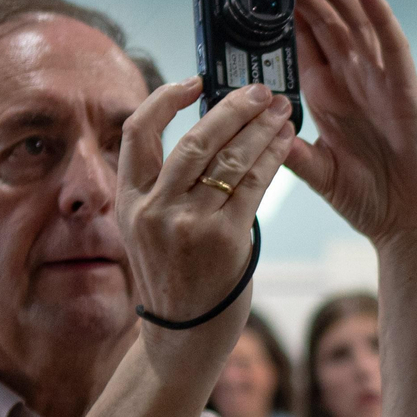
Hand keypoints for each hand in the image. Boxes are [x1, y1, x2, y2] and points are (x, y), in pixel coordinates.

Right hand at [118, 76, 294, 362]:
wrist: (185, 335)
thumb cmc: (177, 278)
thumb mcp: (150, 230)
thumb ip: (166, 188)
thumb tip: (212, 135)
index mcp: (129, 201)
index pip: (137, 133)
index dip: (164, 100)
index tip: (195, 82)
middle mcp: (154, 209)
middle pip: (193, 140)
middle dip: (231, 109)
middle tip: (260, 90)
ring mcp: (188, 224)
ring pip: (227, 160)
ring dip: (259, 130)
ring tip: (281, 111)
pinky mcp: (224, 239)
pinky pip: (252, 186)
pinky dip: (272, 159)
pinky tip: (287, 143)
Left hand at [267, 0, 416, 248]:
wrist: (410, 224)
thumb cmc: (370, 201)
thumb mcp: (318, 173)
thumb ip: (290, 151)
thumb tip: (256, 128)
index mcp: (327, 95)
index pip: (301, 40)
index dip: (281, 11)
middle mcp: (352, 81)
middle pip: (324, 21)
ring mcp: (379, 81)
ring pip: (355, 23)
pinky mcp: (405, 90)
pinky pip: (393, 46)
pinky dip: (381, 17)